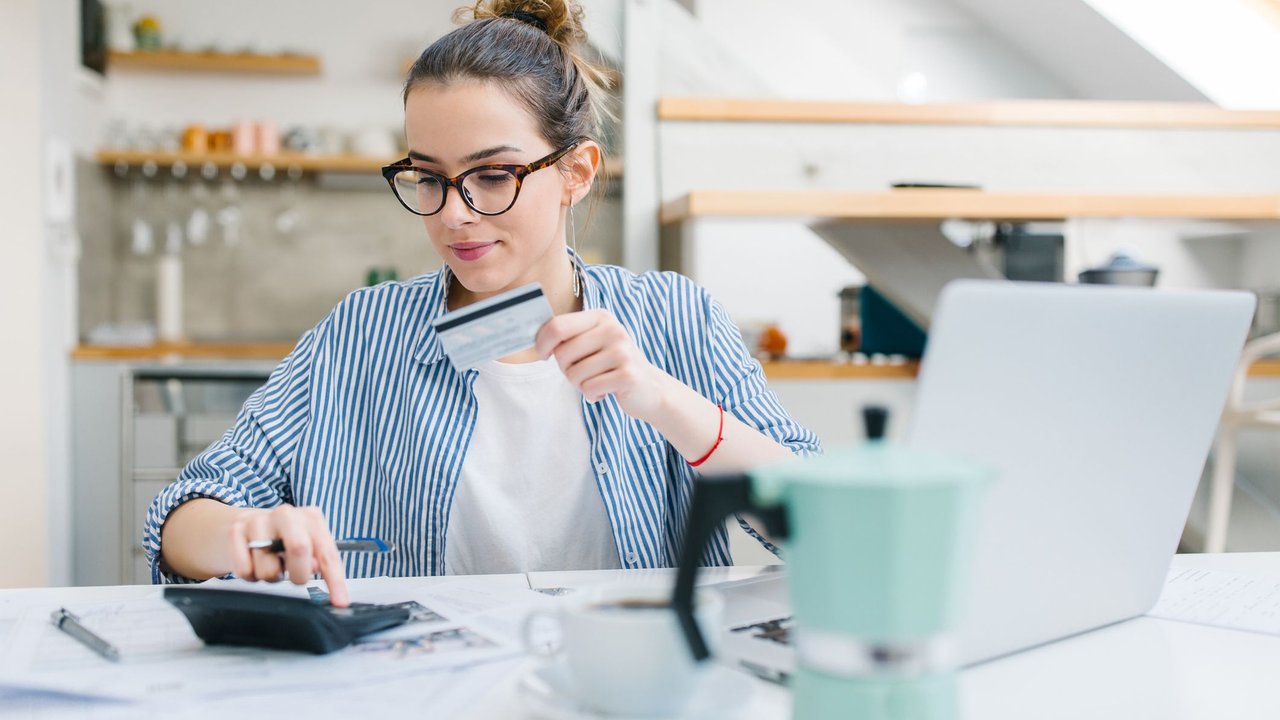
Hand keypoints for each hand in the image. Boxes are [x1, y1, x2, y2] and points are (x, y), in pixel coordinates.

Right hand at [225, 505, 349, 606]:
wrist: (246, 525)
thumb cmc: (283, 540)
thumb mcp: (307, 545)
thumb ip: (317, 558)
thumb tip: (315, 567)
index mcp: (311, 517)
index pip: (327, 553)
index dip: (335, 580)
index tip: (339, 601)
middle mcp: (286, 514)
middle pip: (299, 548)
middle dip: (299, 574)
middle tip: (293, 576)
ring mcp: (258, 521)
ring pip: (268, 569)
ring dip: (271, 576)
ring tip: (271, 564)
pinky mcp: (235, 531)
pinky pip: (244, 570)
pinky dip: (250, 575)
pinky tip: (253, 562)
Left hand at [535, 309, 666, 420]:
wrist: (650, 387)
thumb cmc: (612, 365)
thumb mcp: (593, 342)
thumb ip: (568, 336)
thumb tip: (535, 338)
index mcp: (600, 317)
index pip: (557, 326)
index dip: (542, 343)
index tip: (543, 355)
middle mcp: (612, 330)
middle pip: (562, 353)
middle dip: (565, 369)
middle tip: (583, 373)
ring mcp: (622, 352)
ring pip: (574, 374)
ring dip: (580, 384)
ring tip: (598, 381)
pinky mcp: (627, 375)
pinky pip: (589, 388)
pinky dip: (592, 394)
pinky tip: (606, 390)